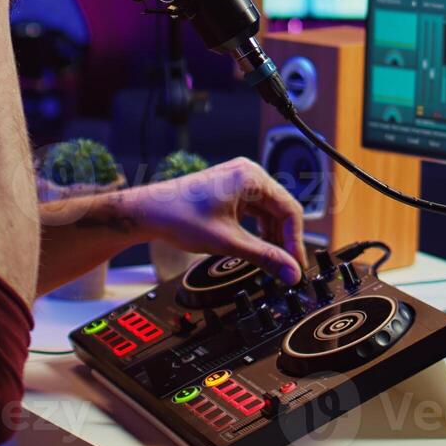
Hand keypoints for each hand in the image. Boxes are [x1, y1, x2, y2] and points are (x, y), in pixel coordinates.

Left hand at [126, 158, 308, 283]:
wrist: (149, 211)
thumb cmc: (180, 217)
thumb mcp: (228, 242)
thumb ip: (264, 257)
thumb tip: (291, 271)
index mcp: (251, 178)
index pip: (290, 210)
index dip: (296, 242)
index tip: (296, 265)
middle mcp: (248, 174)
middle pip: (281, 210)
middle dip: (284, 240)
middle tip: (285, 268)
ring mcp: (239, 180)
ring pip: (269, 212)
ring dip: (272, 237)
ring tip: (271, 262)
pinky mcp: (230, 190)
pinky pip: (255, 211)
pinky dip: (258, 230)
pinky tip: (257, 247)